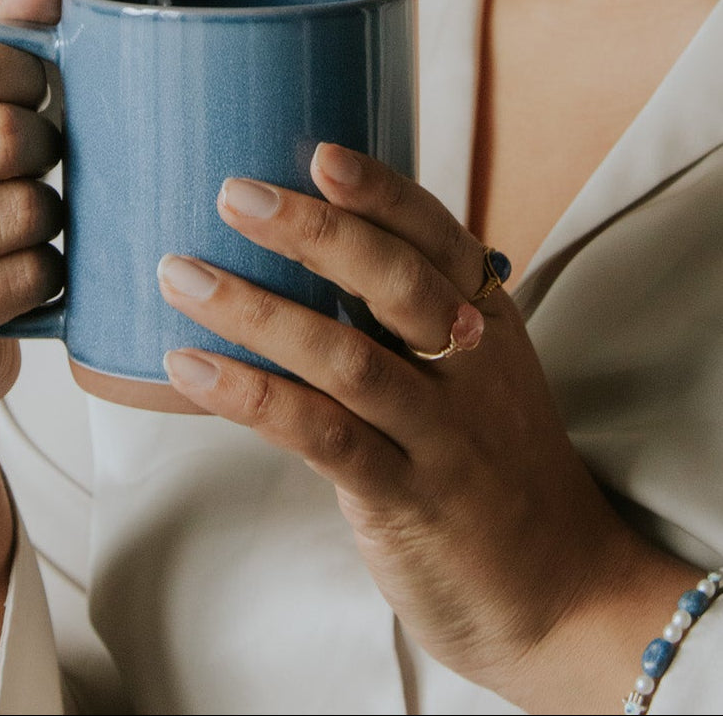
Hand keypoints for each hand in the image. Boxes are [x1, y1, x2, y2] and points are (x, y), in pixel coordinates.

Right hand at [0, 0, 63, 424]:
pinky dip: (48, 274)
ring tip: (33, 223)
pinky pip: (19, 281)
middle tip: (42, 166)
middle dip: (47, 151)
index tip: (37, 95)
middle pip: (0, 136)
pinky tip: (32, 271)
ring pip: (18, 212)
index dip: (25, 76)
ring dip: (50, 217)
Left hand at [158, 141, 696, 709]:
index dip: (382, 193)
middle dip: (314, 233)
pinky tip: (188, 367)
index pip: (439, 238)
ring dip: (256, 312)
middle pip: (394, 284)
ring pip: (345, 357)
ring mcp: (441, 436)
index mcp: (488, 325)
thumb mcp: (475, 376)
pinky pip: (320, 436)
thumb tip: (320, 250)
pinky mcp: (405, 499)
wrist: (561, 590)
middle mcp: (470, 369)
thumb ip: (415, 318)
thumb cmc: (495, 465)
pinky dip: (251, 397)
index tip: (320, 153)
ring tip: (181, 276)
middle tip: (235, 195)